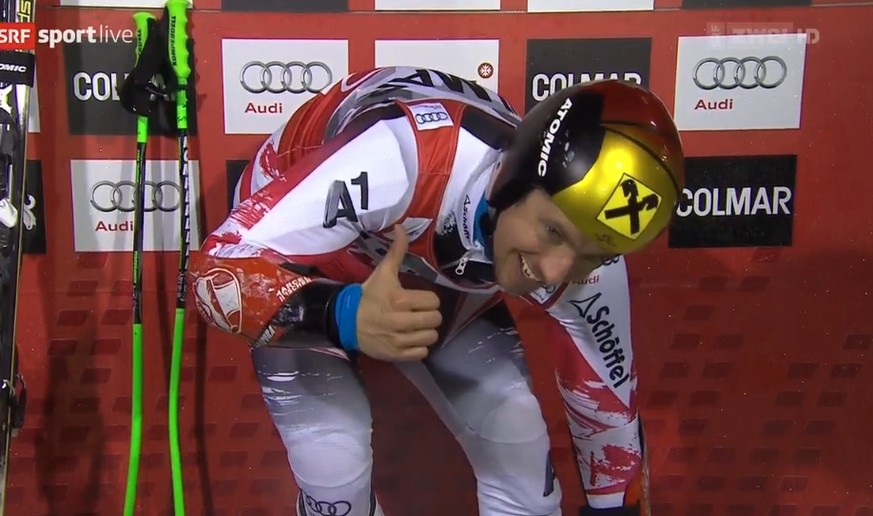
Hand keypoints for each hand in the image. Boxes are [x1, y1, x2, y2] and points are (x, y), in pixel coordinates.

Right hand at [356, 225, 441, 360]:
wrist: (346, 320)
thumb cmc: (369, 296)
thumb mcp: (383, 272)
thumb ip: (396, 251)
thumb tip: (401, 226)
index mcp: (401, 300)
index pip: (433, 301)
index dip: (428, 299)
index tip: (419, 299)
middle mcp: (401, 321)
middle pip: (435, 320)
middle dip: (429, 315)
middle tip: (419, 313)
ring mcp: (399, 340)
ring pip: (431, 337)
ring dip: (426, 331)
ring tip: (417, 327)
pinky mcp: (396, 355)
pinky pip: (422, 353)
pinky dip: (419, 347)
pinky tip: (410, 339)